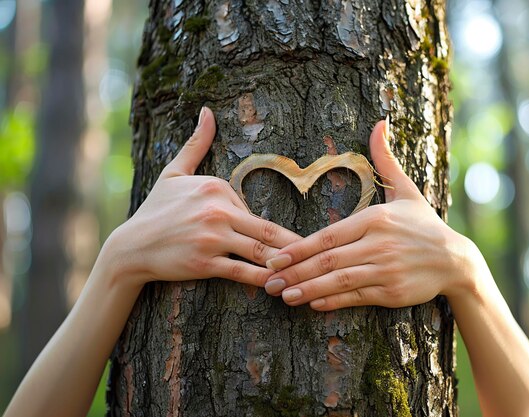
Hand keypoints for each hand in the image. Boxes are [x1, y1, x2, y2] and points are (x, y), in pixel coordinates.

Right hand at [106, 107, 300, 287]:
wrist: (130, 246)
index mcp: (215, 187)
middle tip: (318, 253)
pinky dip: (263, 279)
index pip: (254, 209)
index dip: (270, 229)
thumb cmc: (155, 210)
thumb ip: (196, 143)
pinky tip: (277, 286)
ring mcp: (212, 237)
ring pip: (259, 250)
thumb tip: (207, 111)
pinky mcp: (205, 262)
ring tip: (304, 272)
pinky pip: (242, 272)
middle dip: (294, 244)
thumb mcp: (174, 172)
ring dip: (285, 262)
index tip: (296, 241)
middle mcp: (217, 210)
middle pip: (267, 229)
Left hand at [263, 119, 476, 309]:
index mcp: (375, 219)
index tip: (276, 257)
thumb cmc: (423, 225)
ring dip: (309, 290)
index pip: (329, 235)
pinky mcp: (393, 292)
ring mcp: (386, 269)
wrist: (456, 260)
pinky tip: (313, 303)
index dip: (299, 249)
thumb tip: (380, 122)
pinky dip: (334, 301)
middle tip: (269, 281)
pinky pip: (357, 297)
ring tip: (284, 295)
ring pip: (340, 281)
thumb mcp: (406, 191)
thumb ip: (385, 160)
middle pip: (329, 260)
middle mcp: (379, 244)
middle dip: (296, 272)